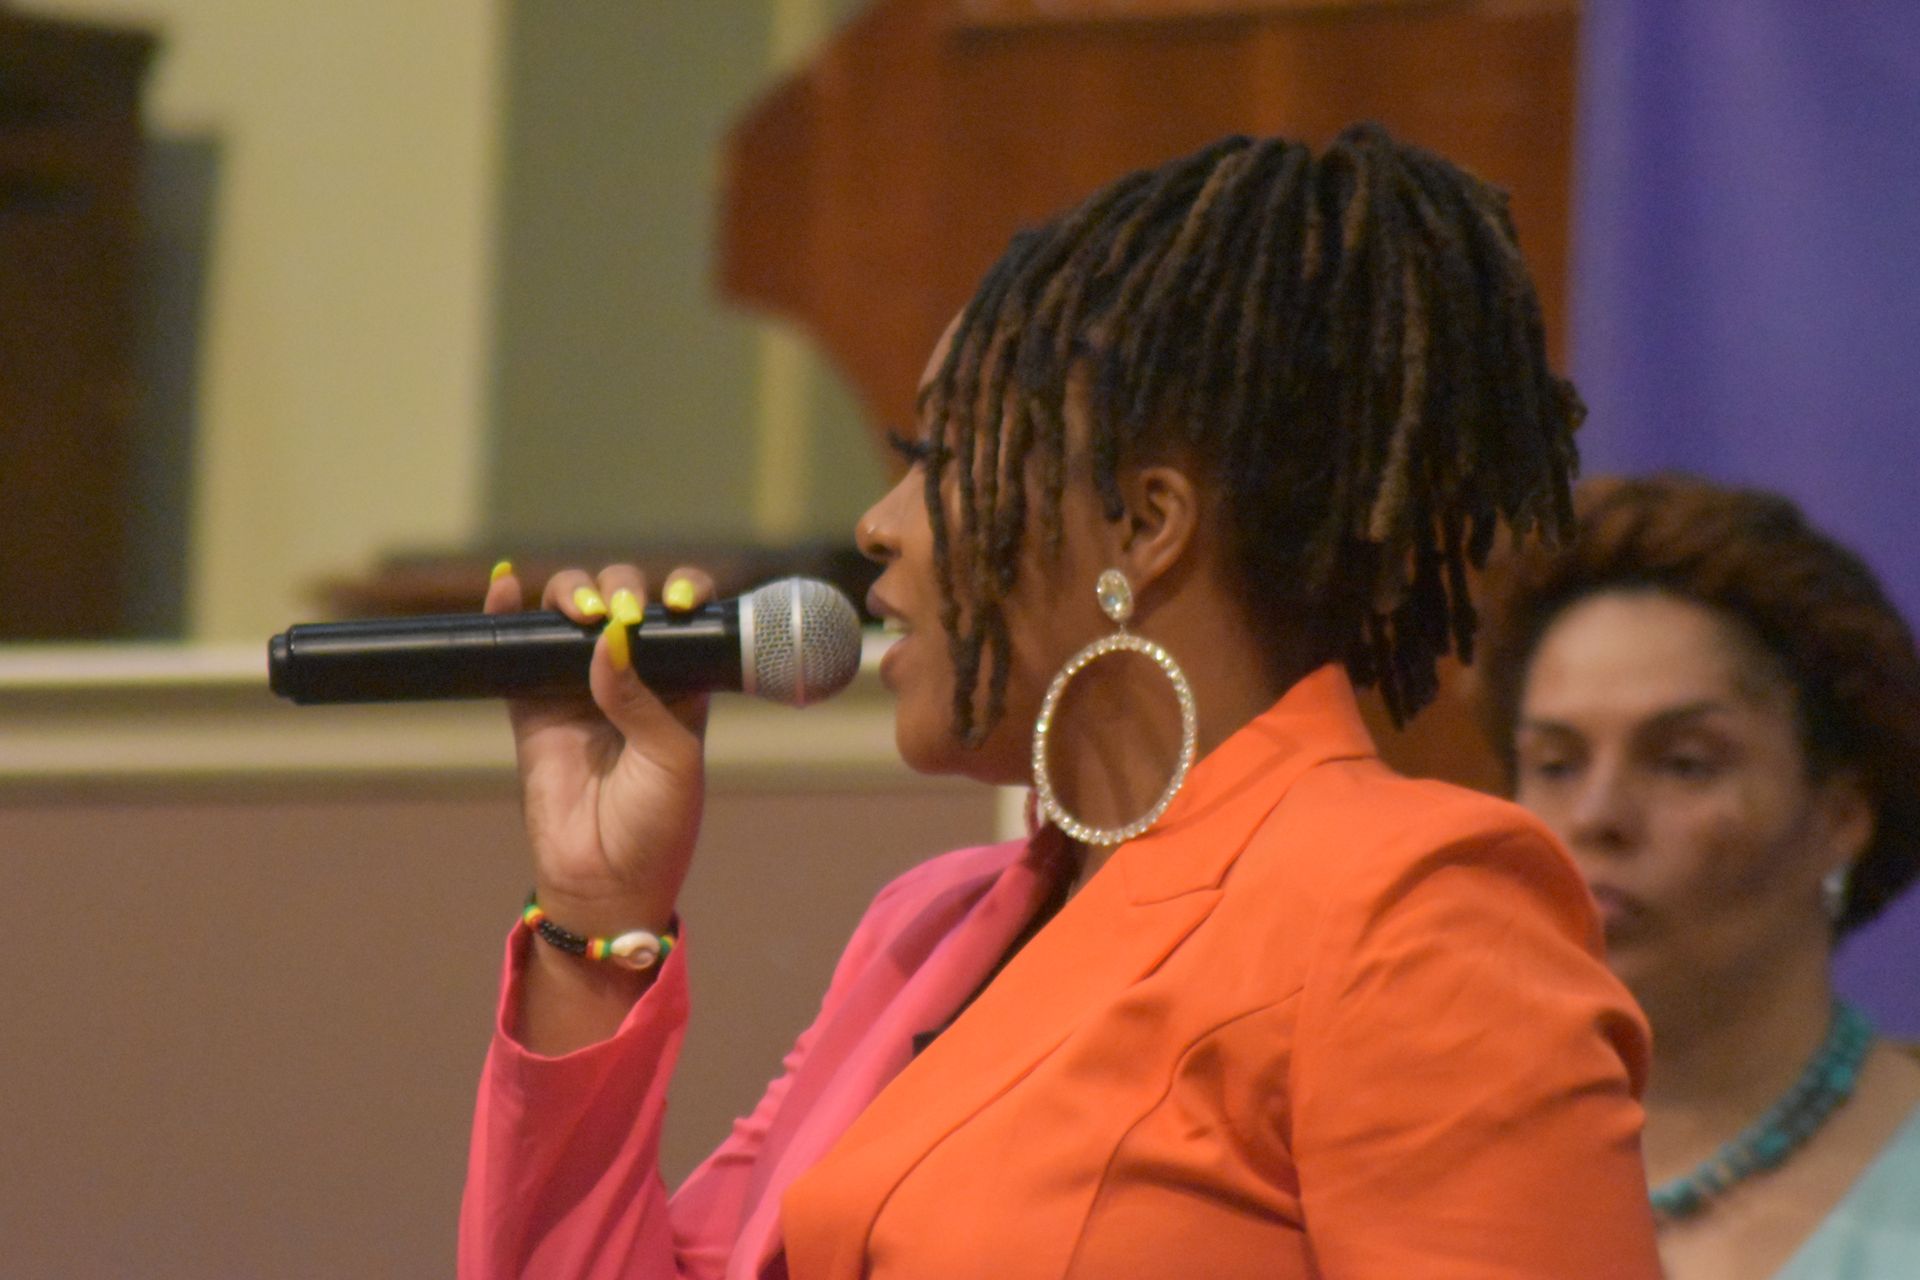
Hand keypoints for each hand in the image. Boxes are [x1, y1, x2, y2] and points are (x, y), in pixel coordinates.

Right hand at [484, 561, 715, 937]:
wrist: (605, 882)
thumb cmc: (657, 824)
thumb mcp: (671, 758)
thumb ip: (641, 697)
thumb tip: (610, 637)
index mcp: (680, 682)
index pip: (681, 618)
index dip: (681, 592)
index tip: (676, 600)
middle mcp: (631, 675)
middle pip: (621, 602)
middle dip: (619, 589)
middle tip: (618, 613)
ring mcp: (577, 687)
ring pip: (571, 615)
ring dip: (572, 593)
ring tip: (579, 609)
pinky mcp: (531, 705)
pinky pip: (518, 650)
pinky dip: (508, 610)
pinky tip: (506, 583)